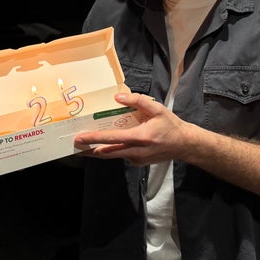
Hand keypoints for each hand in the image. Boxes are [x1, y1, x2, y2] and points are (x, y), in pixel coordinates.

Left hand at [73, 91, 194, 165]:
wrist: (184, 145)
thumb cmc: (171, 125)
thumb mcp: (157, 109)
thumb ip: (138, 101)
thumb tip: (118, 97)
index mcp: (140, 137)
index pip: (112, 138)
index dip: (94, 138)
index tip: (80, 138)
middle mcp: (136, 151)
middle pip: (107, 152)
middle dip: (89, 149)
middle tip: (75, 145)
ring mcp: (136, 159)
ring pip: (113, 156)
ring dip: (99, 151)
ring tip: (85, 146)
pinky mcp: (138, 163)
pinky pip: (122, 155)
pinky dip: (113, 151)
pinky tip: (107, 144)